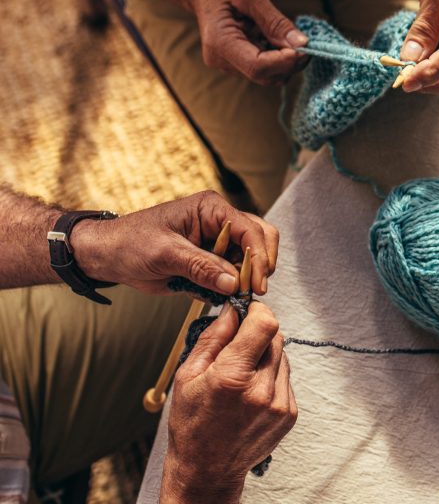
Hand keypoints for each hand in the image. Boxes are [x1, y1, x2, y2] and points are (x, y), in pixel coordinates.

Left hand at [72, 190, 278, 295]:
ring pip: (250, 259)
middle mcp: (220, 223)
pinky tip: (221, 297)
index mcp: (211, 209)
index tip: (257, 284)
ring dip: (247, 279)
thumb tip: (234, 283)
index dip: (259, 257)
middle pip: (260, 239)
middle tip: (253, 291)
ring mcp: (218, 243)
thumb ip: (201, 266)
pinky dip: (232, 288)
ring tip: (235, 297)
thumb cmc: (131, 243)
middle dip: (260, 265)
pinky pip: (233, 275)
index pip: (250, 229)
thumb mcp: (165, 253)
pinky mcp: (212, 261)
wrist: (108, 255)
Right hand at [161, 302, 295, 503]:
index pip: (265, 324)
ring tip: (241, 375)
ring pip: (283, 357)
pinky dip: (271, 376)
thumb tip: (232, 310)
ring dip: (265, 356)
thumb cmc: (192, 424)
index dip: (257, 312)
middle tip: (238, 346)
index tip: (247, 312)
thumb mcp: (188, 376)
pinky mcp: (289, 413)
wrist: (207, 469)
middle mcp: (262, 391)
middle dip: (258, 334)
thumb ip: (213, 338)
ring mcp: (279, 404)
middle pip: (276, 338)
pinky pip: (285, 378)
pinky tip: (251, 391)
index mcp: (232, 378)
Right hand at [185, 0, 307, 85]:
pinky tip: (278, 40)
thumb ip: (276, 22)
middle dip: (289, 63)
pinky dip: (276, 58)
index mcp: (220, 43)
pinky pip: (262, 68)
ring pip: (266, 75)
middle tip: (305, 43)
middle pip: (264, 76)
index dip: (285, 62)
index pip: (258, 67)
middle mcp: (221, 60)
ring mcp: (226, 64)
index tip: (305, 47)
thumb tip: (301, 44)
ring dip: (285, 62)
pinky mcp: (234, 63)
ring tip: (290, 38)